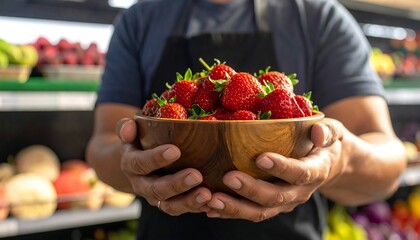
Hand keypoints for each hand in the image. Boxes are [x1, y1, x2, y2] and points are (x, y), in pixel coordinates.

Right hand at [116, 118, 211, 215]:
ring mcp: (155, 197)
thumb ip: (126, 128)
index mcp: (131, 164)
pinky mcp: (169, 204)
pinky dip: (197, 208)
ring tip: (207, 195)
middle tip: (196, 175)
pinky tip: (212, 203)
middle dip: (176, 184)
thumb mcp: (131, 132)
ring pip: (169, 205)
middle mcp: (141, 184)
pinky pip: (182, 210)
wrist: (136, 163)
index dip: (156, 158)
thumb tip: (128, 127)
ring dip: (189, 201)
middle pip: (156, 190)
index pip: (140, 163)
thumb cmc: (139, 140)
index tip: (175, 150)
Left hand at [206, 118, 344, 221]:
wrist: (329, 166)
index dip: (281, 167)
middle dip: (251, 190)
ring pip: (260, 212)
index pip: (300, 173)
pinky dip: (229, 213)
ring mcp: (285, 203)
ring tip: (212, 200)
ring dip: (235, 208)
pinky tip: (209, 208)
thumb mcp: (333, 132)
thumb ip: (327, 132)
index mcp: (315, 172)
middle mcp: (299, 192)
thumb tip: (317, 132)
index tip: (260, 158)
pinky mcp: (271, 206)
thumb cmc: (325, 144)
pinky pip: (250, 213)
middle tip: (228, 177)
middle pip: (275, 197)